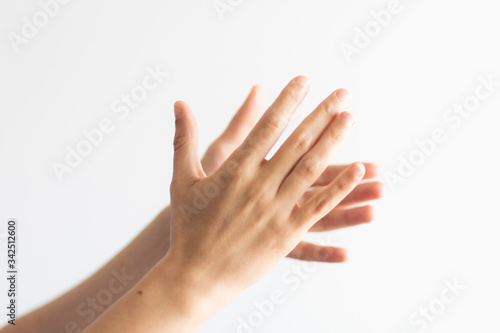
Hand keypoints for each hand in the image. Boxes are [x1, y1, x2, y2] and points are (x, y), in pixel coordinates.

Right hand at [166, 76, 368, 316]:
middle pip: (297, 144)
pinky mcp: (287, 235)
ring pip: (313, 172)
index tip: (304, 81)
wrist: (195, 275)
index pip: (267, 128)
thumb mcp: (182, 178)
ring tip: (352, 120)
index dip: (287, 102)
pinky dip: (339, 189)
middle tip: (342, 94)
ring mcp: (276, 211)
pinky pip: (318, 209)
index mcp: (235, 171)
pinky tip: (357, 172)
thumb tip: (179, 104)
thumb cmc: (187, 225)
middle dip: (322, 115)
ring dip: (335, 144)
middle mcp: (259, 187)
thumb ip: (184, 138)